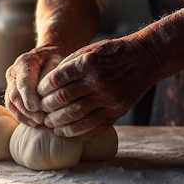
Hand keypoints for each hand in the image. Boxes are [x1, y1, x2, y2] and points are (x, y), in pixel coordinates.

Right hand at [3, 46, 63, 126]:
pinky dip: (22, 117)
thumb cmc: (56, 61)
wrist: (47, 58)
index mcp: (24, 62)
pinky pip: (12, 108)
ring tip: (39, 122)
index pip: (23, 81)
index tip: (37, 108)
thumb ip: (52, 76)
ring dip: (24, 115)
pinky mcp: (11, 93)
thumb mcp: (59, 62)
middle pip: (15, 95)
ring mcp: (10, 83)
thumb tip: (50, 93)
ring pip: (11, 103)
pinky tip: (34, 123)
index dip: (28, 96)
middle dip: (27, 110)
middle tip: (42, 120)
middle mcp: (14, 72)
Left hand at [37, 36, 157, 138]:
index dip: (43, 89)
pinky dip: (77, 133)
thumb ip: (69, 65)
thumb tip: (47, 84)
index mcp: (88, 63)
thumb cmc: (113, 53)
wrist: (146, 59)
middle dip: (47, 108)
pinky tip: (67, 132)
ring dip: (59, 123)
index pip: (57, 80)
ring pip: (76, 117)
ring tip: (50, 124)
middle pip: (63, 100)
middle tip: (41, 111)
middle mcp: (98, 82)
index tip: (38, 93)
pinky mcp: (118, 112)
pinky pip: (94, 127)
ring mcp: (109, 99)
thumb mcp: (89, 50)